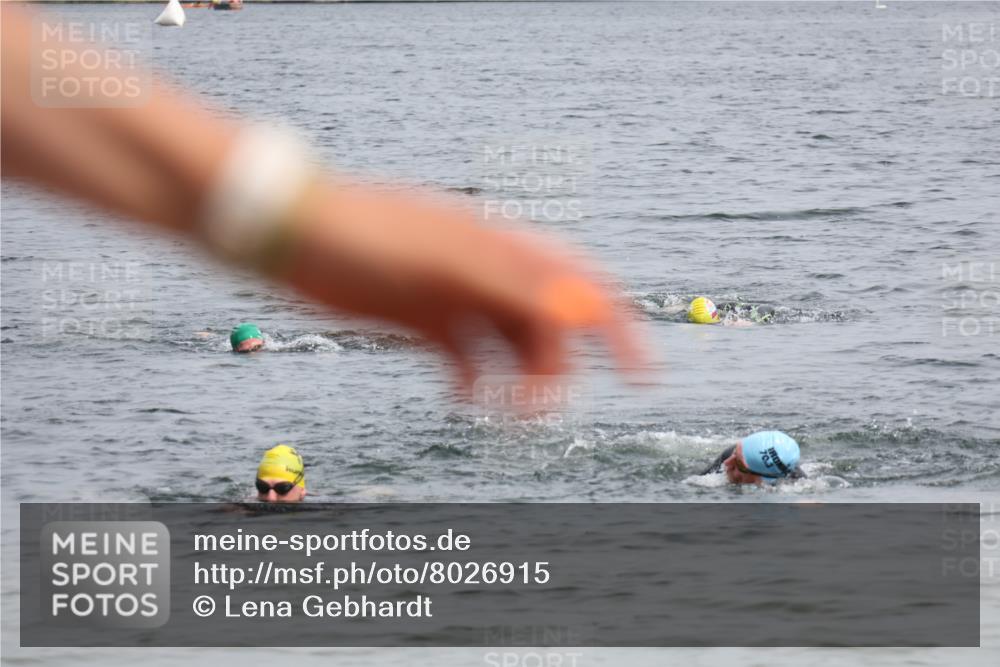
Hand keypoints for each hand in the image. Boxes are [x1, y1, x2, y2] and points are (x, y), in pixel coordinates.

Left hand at [283, 180, 646, 392]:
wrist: (291, 233)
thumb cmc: (369, 236)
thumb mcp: (446, 262)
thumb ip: (515, 284)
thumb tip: (585, 308)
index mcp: (505, 250)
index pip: (581, 286)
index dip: (617, 329)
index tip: (641, 377)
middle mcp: (488, 274)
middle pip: (547, 329)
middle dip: (554, 371)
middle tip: (535, 412)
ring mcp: (456, 298)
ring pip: (508, 348)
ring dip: (517, 384)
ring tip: (503, 416)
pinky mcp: (423, 321)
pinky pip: (464, 360)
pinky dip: (472, 384)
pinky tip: (462, 400)